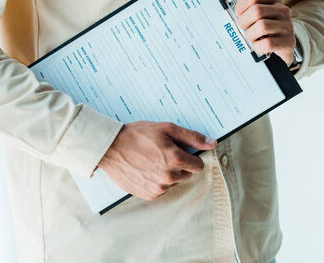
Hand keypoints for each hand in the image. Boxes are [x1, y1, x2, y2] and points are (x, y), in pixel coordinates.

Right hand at [98, 121, 217, 200]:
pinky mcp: (149, 194)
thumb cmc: (138, 135)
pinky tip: (146, 169)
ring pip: (174, 182)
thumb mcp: (167, 128)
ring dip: (168, 172)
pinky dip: (157, 181)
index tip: (180, 150)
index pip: (198, 165)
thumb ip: (192, 137)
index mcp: (175, 159)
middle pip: (187, 173)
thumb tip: (212, 143)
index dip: (190, 156)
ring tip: (151, 160)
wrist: (110, 148)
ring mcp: (158, 188)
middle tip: (162, 152)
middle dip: (179, 164)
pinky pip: (162, 189)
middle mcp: (169, 177)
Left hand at [227, 0, 295, 65]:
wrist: (279, 48)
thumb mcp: (251, 9)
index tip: (239, 16)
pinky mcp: (289, 43)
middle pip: (256, 11)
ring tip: (252, 39)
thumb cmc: (261, 27)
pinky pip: (268, 43)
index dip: (240, 8)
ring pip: (262, 27)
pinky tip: (258, 47)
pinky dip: (258, 47)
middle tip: (244, 30)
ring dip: (250, 36)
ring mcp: (288, 26)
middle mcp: (283, 10)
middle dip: (244, 23)